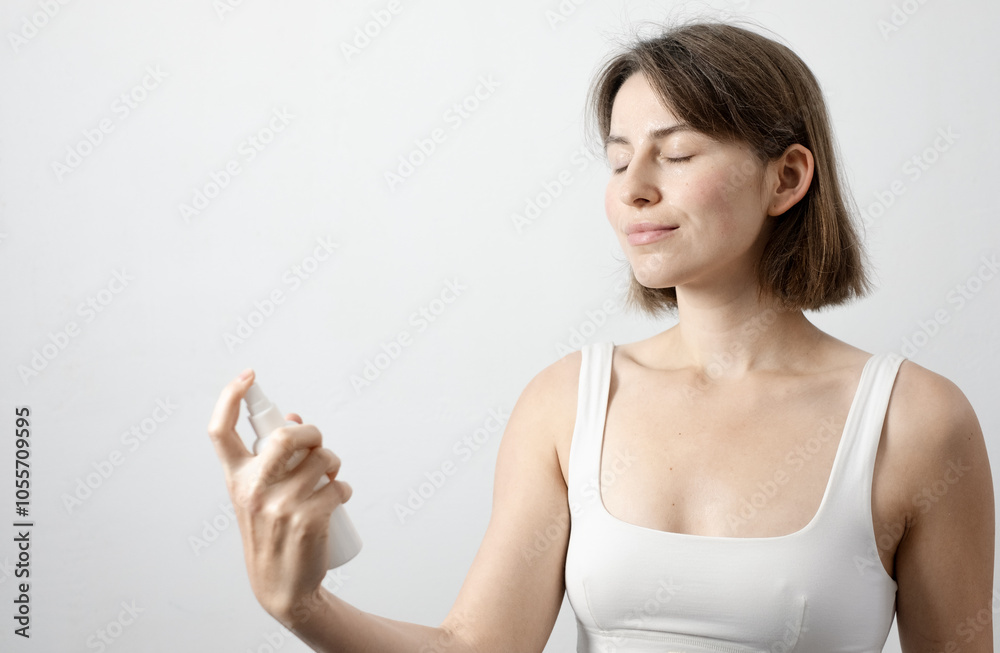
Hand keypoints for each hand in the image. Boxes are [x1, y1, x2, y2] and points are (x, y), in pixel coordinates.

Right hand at [206, 368, 353, 619]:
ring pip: (320, 461)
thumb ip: (272, 457)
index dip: (230, 396)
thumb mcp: (260, 495)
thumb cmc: (272, 532)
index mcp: (236, 479)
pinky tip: (339, 497)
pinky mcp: (307, 520)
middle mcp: (252, 490)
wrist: (281, 587)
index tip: (247, 375)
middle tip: (318, 443)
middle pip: (283, 436)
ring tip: (330, 476)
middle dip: (310, 432)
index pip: (220, 431)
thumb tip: (294, 417)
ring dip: (333, 464)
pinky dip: (344, 488)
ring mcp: (279, 506)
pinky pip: (338, 486)